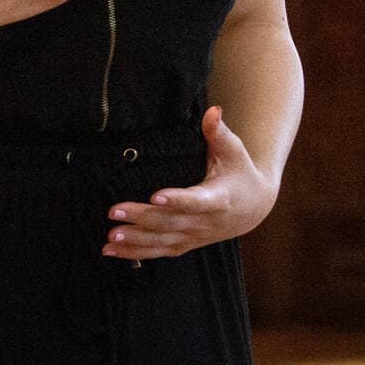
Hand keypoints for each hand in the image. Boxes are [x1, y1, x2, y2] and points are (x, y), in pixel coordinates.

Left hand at [103, 106, 277, 259]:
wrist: (254, 206)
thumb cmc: (240, 172)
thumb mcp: (234, 151)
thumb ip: (219, 132)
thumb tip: (214, 110)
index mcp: (218, 198)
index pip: (196, 201)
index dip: (177, 200)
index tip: (155, 195)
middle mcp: (205, 222)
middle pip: (171, 222)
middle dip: (142, 218)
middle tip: (114, 211)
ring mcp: (194, 236)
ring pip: (163, 242)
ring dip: (135, 241)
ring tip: (109, 238)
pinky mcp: (186, 243)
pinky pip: (159, 252)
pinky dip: (136, 254)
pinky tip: (111, 251)